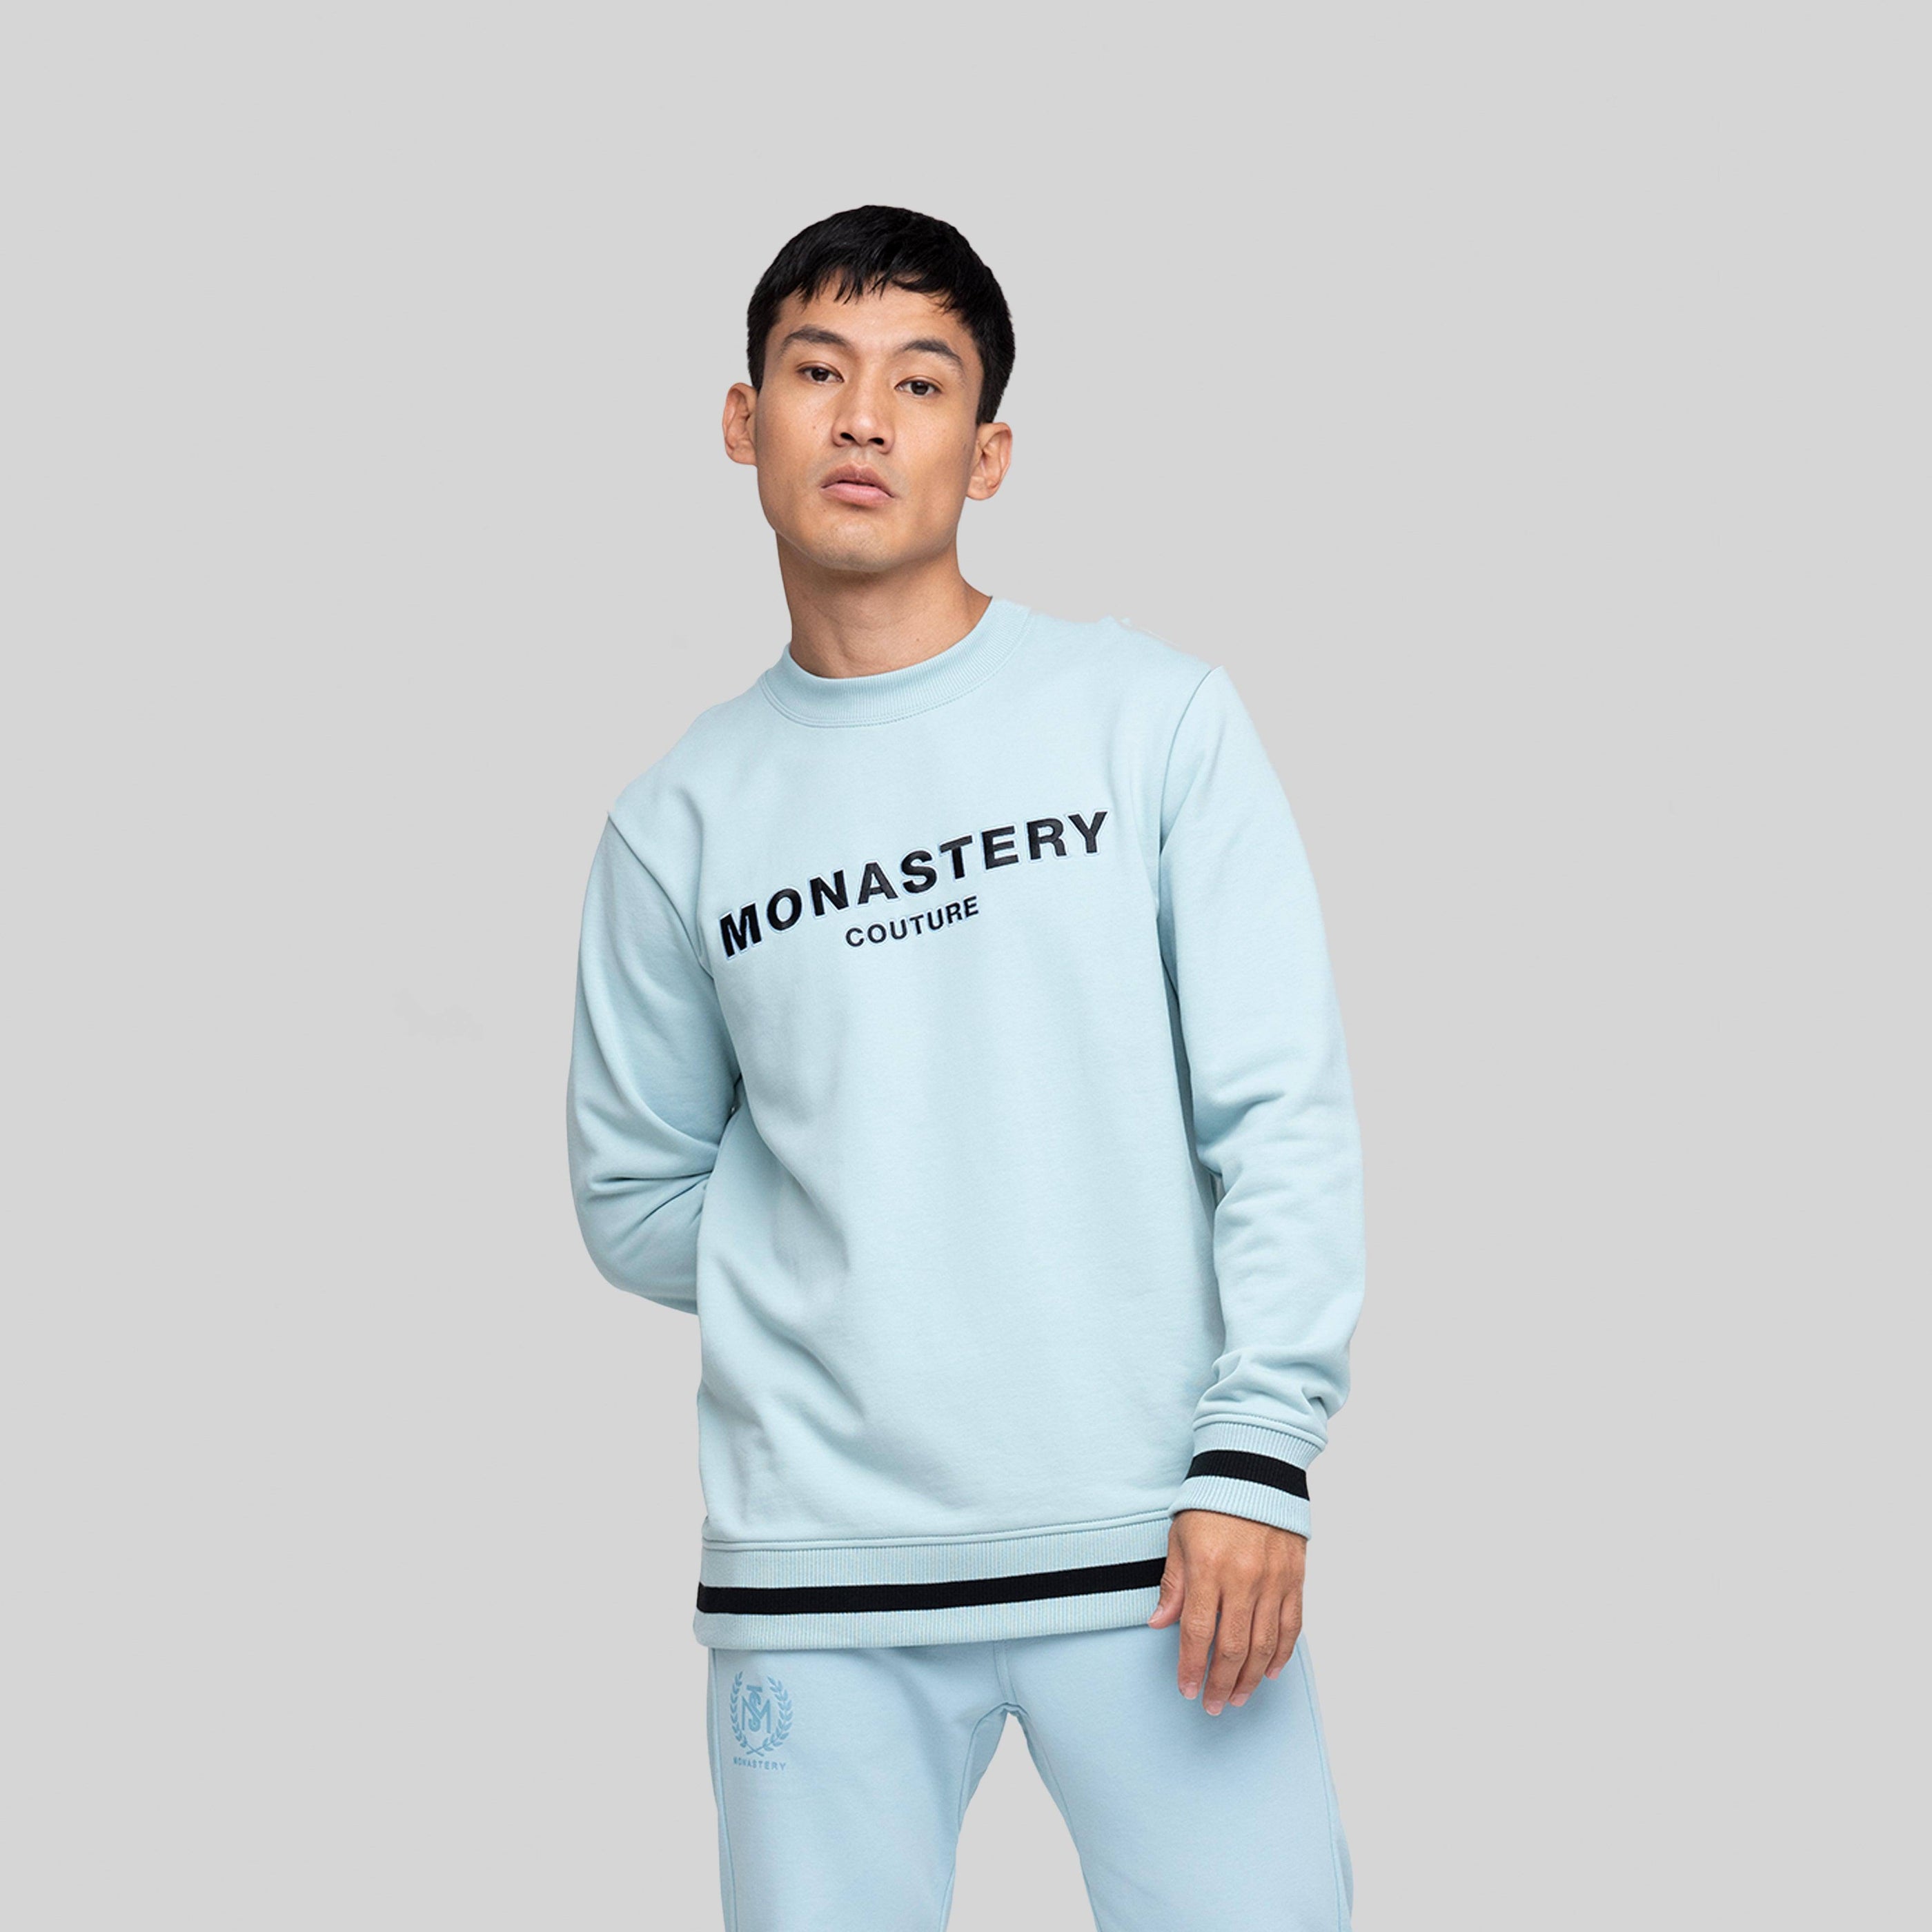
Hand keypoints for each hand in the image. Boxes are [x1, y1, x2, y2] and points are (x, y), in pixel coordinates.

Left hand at [1146, 1509, 1304, 1712]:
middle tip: (1212, 1704)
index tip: (1186, 1689)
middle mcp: (1243, 1578)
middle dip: (1221, 1683)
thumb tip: (1159, 1623)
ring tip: (1238, 1697)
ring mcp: (1273, 1580)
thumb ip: (1173, 1583)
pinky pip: (1291, 1625)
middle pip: (1233, 1647)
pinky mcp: (1294, 1578)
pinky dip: (1281, 1653)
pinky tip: (1270, 1671)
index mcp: (1209, 1568)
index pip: (1197, 1632)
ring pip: (1264, 1644)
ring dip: (1251, 1678)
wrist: (1254, 1469)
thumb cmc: (1211, 1502)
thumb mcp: (1180, 1536)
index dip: (1191, 1667)